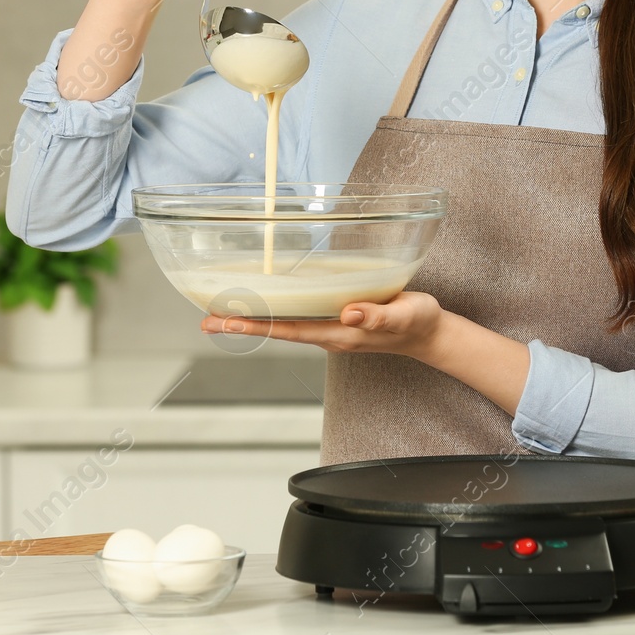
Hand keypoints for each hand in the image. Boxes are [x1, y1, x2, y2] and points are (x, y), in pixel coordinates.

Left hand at [200, 292, 448, 360]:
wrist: (429, 334)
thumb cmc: (418, 323)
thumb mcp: (404, 315)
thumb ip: (378, 315)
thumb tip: (348, 311)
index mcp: (339, 332)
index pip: (288, 329)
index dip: (255, 325)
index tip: (224, 321)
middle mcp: (329, 332)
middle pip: (278, 328)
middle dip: (242, 323)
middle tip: (205, 318)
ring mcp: (331, 327)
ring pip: (286, 322)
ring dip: (255, 317)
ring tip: (224, 309)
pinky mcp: (337, 318)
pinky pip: (299, 315)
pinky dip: (276, 308)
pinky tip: (265, 300)